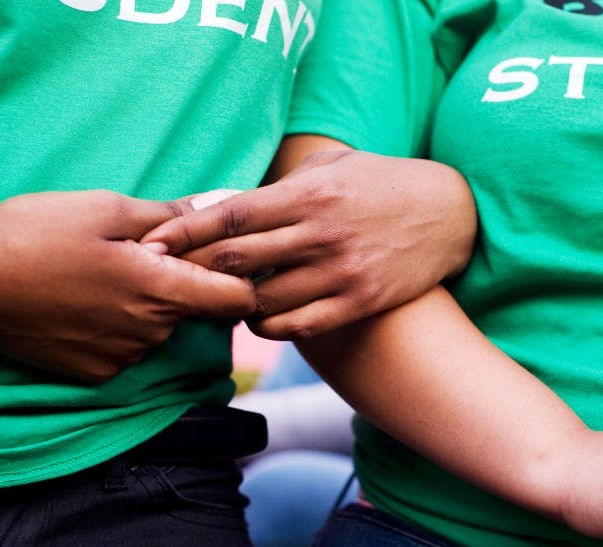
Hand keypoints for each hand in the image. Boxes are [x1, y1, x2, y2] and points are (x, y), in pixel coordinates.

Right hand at [0, 191, 256, 381]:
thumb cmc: (32, 234)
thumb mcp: (105, 209)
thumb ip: (171, 214)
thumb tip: (220, 205)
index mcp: (162, 291)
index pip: (240, 299)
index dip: (240, 275)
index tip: (220, 256)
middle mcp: (151, 334)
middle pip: (197, 310)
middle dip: (181, 281)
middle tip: (139, 250)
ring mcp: (123, 358)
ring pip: (160, 328)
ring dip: (148, 303)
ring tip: (100, 272)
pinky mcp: (96, 374)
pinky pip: (128, 347)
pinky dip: (119, 325)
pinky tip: (82, 300)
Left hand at [140, 149, 477, 338]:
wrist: (451, 214)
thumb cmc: (385, 183)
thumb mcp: (337, 164)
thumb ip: (284, 183)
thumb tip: (227, 201)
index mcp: (310, 193)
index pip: (232, 214)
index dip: (186, 232)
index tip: (151, 243)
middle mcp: (322, 233)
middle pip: (238, 260)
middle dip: (196, 272)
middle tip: (171, 280)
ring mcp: (342, 271)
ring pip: (264, 301)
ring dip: (234, 304)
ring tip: (223, 300)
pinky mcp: (360, 301)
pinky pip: (299, 325)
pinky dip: (270, 326)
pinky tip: (262, 319)